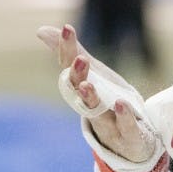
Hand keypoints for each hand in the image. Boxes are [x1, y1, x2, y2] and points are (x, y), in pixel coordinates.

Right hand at [37, 24, 156, 163]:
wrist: (131, 143)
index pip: (70, 69)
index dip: (67, 50)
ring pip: (96, 112)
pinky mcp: (128, 136)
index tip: (67, 28)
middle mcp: (90, 107)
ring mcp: (108, 123)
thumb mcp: (95, 75)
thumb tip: (41, 30)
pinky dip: (124, 117)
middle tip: (79, 59)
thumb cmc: (108, 104)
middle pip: (79, 92)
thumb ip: (73, 54)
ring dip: (91, 99)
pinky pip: (126, 127)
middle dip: (78, 76)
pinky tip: (121, 103)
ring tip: (88, 85)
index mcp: (81, 90)